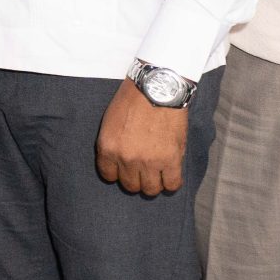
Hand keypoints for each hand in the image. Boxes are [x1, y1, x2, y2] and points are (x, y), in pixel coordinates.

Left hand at [96, 79, 189, 196]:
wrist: (156, 89)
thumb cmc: (132, 101)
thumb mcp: (110, 122)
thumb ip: (114, 144)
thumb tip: (120, 162)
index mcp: (108, 147)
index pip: (108, 175)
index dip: (117, 173)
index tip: (124, 169)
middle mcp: (126, 158)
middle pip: (130, 185)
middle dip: (136, 179)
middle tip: (142, 170)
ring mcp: (149, 162)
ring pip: (150, 189)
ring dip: (153, 183)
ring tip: (156, 173)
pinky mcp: (171, 160)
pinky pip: (172, 185)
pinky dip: (171, 182)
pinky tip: (170, 174)